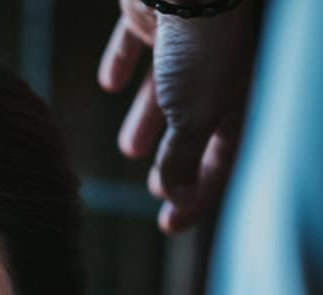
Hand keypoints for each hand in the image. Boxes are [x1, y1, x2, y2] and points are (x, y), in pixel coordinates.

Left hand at [98, 0, 256, 232]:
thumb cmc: (201, 41)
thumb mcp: (195, 112)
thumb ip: (184, 156)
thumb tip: (177, 197)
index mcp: (235, 96)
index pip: (220, 157)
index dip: (197, 194)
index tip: (171, 225)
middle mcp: (213, 69)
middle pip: (194, 125)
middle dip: (175, 161)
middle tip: (156, 190)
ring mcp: (183, 41)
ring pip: (164, 91)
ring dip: (147, 121)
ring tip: (130, 149)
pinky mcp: (151, 14)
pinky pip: (135, 45)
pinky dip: (122, 65)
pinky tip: (107, 83)